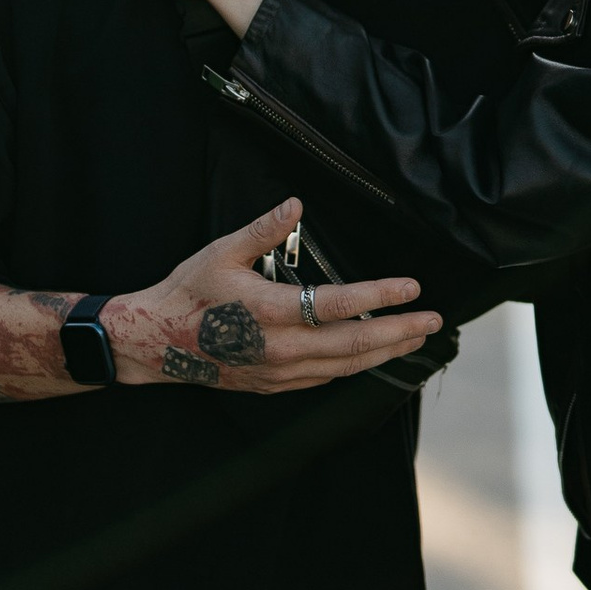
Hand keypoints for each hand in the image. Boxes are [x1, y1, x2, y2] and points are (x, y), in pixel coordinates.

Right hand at [110, 199, 441, 392]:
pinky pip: (328, 378)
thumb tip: (296, 204)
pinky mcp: (278, 385)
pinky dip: (357, 366)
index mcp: (269, 312)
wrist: (156, 344)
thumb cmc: (188, 294)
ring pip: (347, 366)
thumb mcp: (222, 252)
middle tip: (433, 320)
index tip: (411, 288)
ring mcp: (281, 372)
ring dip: (386, 351)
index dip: (380, 296)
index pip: (339, 305)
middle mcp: (281, 348)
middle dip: (400, 331)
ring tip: (416, 338)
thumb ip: (263, 229)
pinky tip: (373, 354)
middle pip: (355, 344)